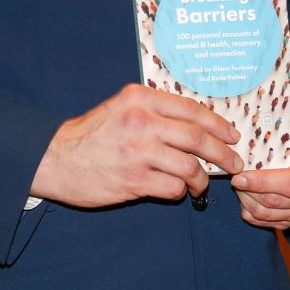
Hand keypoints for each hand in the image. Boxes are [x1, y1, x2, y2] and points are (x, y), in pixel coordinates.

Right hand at [30, 84, 241, 207]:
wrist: (54, 159)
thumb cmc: (92, 134)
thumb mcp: (121, 107)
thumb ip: (154, 110)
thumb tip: (198, 124)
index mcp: (140, 98)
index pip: (191, 110)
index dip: (217, 124)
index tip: (232, 135)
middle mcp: (141, 122)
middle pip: (197, 138)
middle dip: (223, 153)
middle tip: (235, 163)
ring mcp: (138, 153)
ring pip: (189, 167)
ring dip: (202, 178)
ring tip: (203, 184)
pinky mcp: (133, 181)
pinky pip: (172, 189)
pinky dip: (180, 191)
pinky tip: (178, 191)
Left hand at [229, 128, 289, 229]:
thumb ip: (276, 148)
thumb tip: (245, 154)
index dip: (262, 182)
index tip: (240, 177)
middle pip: (276, 201)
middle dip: (249, 191)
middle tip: (235, 178)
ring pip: (268, 214)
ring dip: (248, 201)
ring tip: (239, 187)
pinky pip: (268, 223)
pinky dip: (252, 212)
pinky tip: (246, 198)